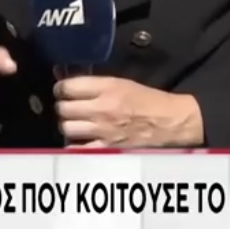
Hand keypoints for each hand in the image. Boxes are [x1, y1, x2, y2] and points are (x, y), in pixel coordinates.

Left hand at [53, 76, 202, 147]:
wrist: (168, 121)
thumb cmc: (147, 100)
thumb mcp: (122, 82)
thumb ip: (95, 83)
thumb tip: (66, 80)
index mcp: (107, 88)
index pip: (67, 87)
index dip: (60, 88)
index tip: (62, 90)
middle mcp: (102, 108)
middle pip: (63, 108)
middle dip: (63, 106)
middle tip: (68, 107)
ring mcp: (103, 130)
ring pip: (66, 128)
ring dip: (68, 125)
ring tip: (75, 123)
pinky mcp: (106, 149)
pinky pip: (77, 148)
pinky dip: (75, 144)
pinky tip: (80, 140)